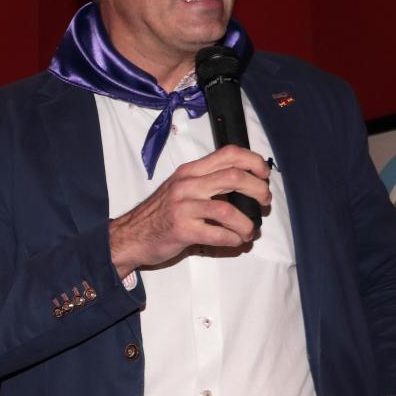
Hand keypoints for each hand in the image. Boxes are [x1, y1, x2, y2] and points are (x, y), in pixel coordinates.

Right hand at [108, 146, 271, 274]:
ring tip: (249, 230)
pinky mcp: (182, 230)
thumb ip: (206, 181)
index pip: (228, 154)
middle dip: (258, 190)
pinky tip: (235, 241)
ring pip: (228, 209)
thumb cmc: (160, 214)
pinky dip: (233, 239)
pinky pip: (218, 234)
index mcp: (190, 171)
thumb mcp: (180, 188)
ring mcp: (184, 207)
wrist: (131, 236)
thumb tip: (244, 184)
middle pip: (234, 177)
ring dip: (247, 223)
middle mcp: (187, 184)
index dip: (253, 161)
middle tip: (264, 202)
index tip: (264, 174)